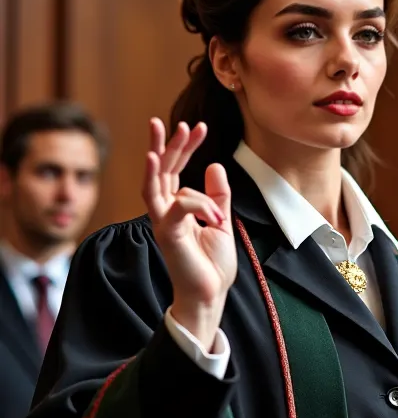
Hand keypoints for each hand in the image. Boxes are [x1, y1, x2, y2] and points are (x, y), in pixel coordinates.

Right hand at [142, 119, 236, 348]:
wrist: (210, 295)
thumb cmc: (212, 265)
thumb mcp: (221, 222)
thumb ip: (217, 196)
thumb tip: (215, 165)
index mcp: (177, 208)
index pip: (176, 170)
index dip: (186, 147)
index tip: (201, 127)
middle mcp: (165, 212)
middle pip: (161, 170)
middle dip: (168, 143)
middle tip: (180, 122)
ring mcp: (163, 222)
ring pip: (156, 181)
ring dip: (162, 155)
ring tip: (169, 132)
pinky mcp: (168, 234)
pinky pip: (179, 205)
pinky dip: (200, 204)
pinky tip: (216, 215)